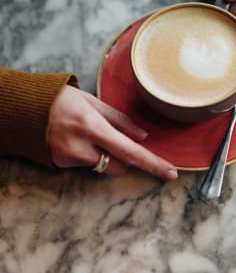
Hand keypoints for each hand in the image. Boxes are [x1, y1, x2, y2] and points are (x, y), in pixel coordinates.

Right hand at [48, 85, 177, 179]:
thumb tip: (142, 136)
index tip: (170, 173)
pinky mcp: (62, 165)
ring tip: (88, 135)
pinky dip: (88, 156)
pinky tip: (76, 140)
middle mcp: (81, 146)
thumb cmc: (63, 99)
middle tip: (113, 138)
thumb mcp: (93, 102)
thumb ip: (119, 120)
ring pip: (102, 167)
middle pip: (119, 166)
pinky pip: (86, 166)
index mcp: (92, 125)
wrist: (27, 108)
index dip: (152, 163)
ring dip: (104, 156)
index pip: (129, 150)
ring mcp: (70, 158)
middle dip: (123, 157)